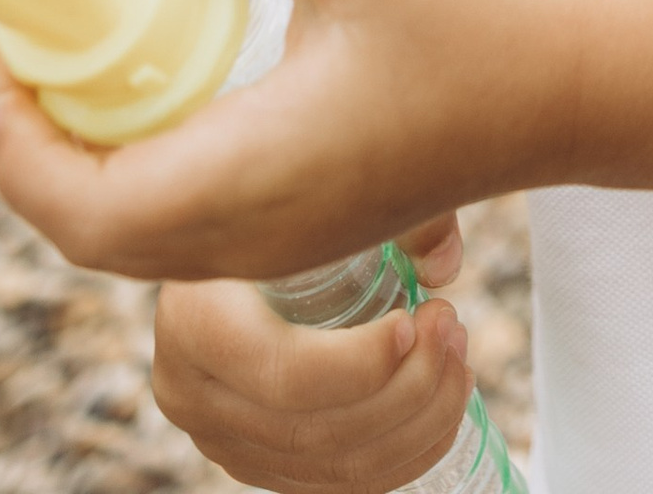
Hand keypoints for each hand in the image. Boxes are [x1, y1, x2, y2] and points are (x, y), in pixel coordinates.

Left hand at [0, 0, 564, 284]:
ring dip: (74, 170)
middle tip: (22, 56)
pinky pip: (170, 235)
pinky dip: (125, 181)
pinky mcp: (296, 240)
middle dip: (27, 151)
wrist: (557, 95)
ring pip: (123, 242)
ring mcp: (272, 251)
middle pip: (82, 232)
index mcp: (247, 176)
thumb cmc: (465, 20)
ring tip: (71, 72)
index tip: (3, 49)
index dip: (10, 135)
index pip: (76, 200)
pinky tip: (149, 101)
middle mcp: (247, 237)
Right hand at [154, 225, 475, 493]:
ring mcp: (222, 437)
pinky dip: (404, 452)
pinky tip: (443, 402)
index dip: (360, 364)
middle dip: (408, 387)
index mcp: (194, 321)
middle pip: (315, 427)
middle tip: (453, 327)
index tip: (414, 321)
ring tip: (458, 359)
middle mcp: (194, 393)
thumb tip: (445, 262)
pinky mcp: (257, 458)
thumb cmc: (273, 198)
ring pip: (333, 464)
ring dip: (418, 421)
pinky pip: (336, 481)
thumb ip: (389, 212)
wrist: (224, 239)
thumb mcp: (313, 188)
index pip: (283, 373)